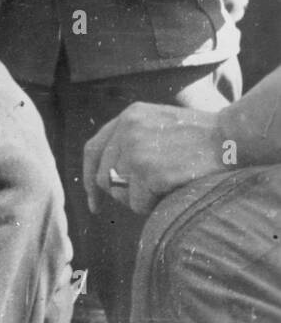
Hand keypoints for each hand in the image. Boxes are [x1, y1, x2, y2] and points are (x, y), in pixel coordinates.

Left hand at [82, 102, 229, 215]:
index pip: (93, 149)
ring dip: (138, 200)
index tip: (93, 200)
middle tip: (144, 197)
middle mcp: (126, 129)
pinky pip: (138, 203)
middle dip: (119, 193)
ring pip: (119, 192)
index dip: (89, 176)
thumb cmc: (203, 137)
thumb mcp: (160, 124)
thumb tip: (112, 175)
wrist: (233, 137)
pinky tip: (171, 192)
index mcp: (128, 116)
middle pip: (103, 175)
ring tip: (164, 189)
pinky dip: (152, 206)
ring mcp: (136, 149)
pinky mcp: (149, 170)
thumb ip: (134, 139)